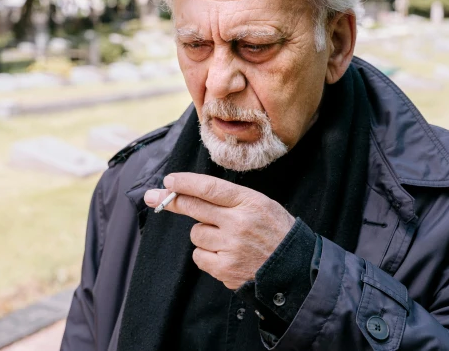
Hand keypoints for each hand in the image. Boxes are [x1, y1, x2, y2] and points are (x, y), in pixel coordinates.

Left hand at [144, 172, 295, 289]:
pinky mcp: (225, 269)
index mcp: (250, 202)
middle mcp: (238, 222)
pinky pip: (199, 257)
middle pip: (194, 207)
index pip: (210, 188)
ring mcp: (230, 247)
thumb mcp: (262, 205)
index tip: (169, 180)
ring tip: (227, 241)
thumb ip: (231, 200)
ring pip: (196, 234)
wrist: (294, 269)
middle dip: (172, 200)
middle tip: (154, 196)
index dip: (186, 183)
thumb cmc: (276, 232)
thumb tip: (193, 194)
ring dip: (204, 235)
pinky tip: (226, 256)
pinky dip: (207, 256)